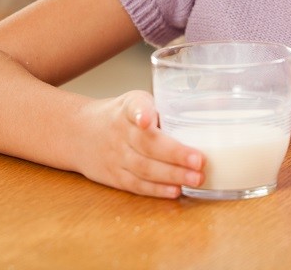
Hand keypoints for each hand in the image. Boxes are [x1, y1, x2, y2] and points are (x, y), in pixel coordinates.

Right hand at [73, 90, 204, 197]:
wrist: (78, 133)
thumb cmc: (120, 116)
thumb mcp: (136, 101)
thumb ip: (164, 108)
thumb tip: (211, 111)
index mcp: (128, 108)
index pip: (135, 108)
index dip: (142, 113)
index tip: (147, 119)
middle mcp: (120, 132)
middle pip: (147, 145)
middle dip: (175, 154)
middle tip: (200, 161)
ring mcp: (116, 156)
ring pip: (144, 168)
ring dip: (171, 175)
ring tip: (195, 178)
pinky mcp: (114, 176)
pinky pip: (137, 184)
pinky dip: (156, 190)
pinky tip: (175, 190)